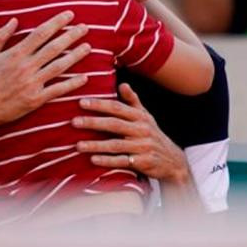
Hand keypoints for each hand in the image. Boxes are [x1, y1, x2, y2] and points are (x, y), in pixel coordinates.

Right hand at [0, 11, 91, 131]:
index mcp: (15, 54)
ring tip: (88, 47)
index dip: (57, 22)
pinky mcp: (36, 99)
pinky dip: (72, 83)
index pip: (41, 33)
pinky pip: (58, 89)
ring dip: (76, 56)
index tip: (69, 15)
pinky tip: (84, 77)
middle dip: (71, 35)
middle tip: (85, 27)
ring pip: (59, 66)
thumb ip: (0, 36)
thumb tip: (14, 20)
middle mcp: (26, 66)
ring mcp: (32, 83)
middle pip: (54, 47)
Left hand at [74, 83, 189, 183]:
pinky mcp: (143, 163)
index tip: (81, 102)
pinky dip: (108, 161)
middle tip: (74, 122)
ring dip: (96, 145)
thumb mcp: (146, 116)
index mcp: (140, 116)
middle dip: (93, 122)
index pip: (117, 108)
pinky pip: (122, 161)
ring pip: (116, 145)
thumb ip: (133, 101)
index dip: (99, 104)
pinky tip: (93, 160)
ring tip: (78, 145)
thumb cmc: (153, 135)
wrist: (173, 161)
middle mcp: (142, 130)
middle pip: (114, 124)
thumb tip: (123, 84)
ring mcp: (143, 147)